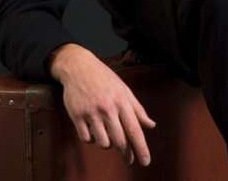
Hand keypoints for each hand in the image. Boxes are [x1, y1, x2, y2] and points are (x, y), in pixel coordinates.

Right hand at [50, 44, 155, 166]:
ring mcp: (91, 112)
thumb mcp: (124, 90)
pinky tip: (93, 131)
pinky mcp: (76, 115)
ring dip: (107, 145)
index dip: (141, 148)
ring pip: (103, 143)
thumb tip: (151, 125)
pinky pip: (86, 139)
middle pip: (119, 140)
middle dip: (125, 153)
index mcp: (122, 101)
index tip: (145, 161)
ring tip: (108, 137)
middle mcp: (107, 108)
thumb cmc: (104, 79)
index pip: (134, 129)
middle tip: (128, 158)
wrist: (79, 67)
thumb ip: (138, 109)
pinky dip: (91, 139)